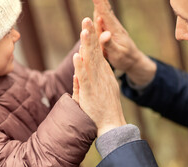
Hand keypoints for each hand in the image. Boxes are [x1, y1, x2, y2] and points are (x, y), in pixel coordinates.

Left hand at [73, 17, 125, 136]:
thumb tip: (76, 74)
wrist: (111, 125)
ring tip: (83, 31)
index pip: (96, 53)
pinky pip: (85, 78)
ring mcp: (96, 83)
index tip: (89, 25)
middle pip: (94, 52)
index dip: (92, 39)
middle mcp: (101, 75)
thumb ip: (84, 82)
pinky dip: (81, 67)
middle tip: (87, 19)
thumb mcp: (95, 91)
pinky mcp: (91, 92)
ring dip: (87, 46)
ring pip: (91, 61)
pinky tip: (78, 56)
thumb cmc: (102, 109)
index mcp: (102, 74)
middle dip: (90, 35)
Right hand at [93, 0, 156, 85]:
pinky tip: (98, 11)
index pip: (105, 14)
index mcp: (114, 30)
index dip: (99, 4)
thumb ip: (109, 44)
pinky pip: (104, 20)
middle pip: (105, 10)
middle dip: (100, 1)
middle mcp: (113, 27)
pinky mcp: (111, 33)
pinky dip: (101, 12)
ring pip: (104, 14)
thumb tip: (104, 34)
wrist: (134, 61)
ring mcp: (113, 29)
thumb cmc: (125, 59)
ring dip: (100, 4)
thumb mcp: (117, 54)